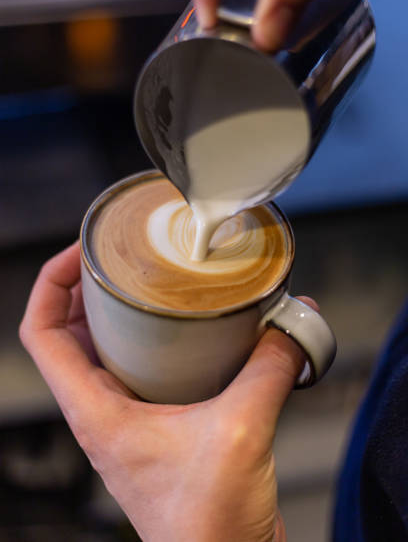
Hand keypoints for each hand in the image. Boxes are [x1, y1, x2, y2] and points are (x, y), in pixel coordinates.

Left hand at [20, 242, 314, 541]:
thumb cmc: (207, 528)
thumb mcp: (239, 431)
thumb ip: (268, 368)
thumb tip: (291, 323)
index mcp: (95, 413)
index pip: (40, 335)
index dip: (50, 284)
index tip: (81, 251)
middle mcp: (104, 414)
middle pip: (69, 334)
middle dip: (85, 288)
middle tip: (117, 256)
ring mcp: (131, 420)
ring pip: (105, 350)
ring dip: (118, 313)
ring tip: (147, 280)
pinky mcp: (162, 425)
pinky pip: (143, 369)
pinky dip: (155, 340)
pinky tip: (190, 328)